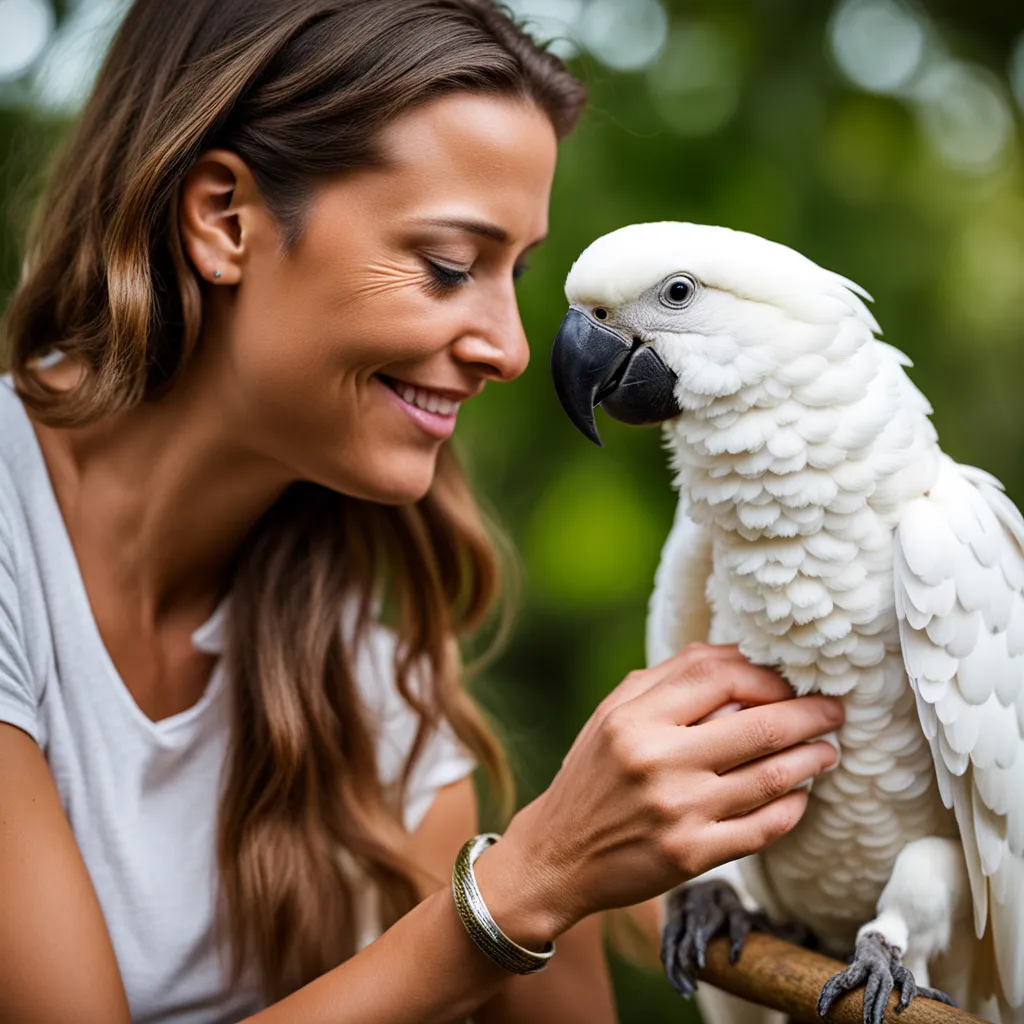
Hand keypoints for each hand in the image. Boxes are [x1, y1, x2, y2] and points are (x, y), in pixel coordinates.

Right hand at [474, 644, 842, 946]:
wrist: (558, 854)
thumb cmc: (593, 774)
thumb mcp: (613, 714)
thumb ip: (668, 680)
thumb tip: (740, 658)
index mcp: (634, 717)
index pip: (720, 674)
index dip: (767, 675)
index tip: (788, 683)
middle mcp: (657, 760)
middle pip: (759, 725)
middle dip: (810, 714)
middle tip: (834, 711)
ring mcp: (678, 811)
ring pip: (772, 777)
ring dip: (812, 760)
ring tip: (828, 750)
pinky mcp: (692, 855)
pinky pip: (764, 827)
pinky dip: (793, 808)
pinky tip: (801, 796)